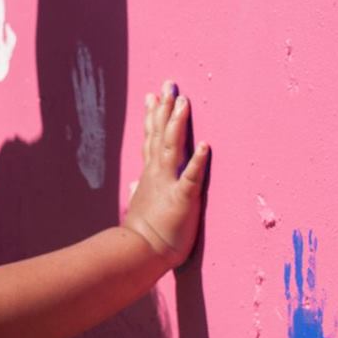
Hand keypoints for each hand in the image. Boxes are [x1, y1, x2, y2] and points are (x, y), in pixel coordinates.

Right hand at [120, 82, 208, 266]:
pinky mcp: (183, 198)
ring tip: (184, 102)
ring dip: (177, 124)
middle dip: (164, 108)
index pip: (150, 140)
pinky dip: (197, 160)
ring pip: (171, 147)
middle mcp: (156, 175)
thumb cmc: (142, 236)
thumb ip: (136, 192)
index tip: (153, 96)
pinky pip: (191, 176)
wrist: (140, 254)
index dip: (152, 117)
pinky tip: (205, 144)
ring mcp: (168, 184)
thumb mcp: (138, 209)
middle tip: (169, 84)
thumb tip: (133, 183)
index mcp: (148, 176)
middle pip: (160, 134)